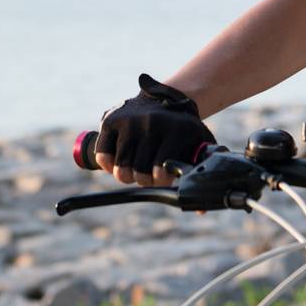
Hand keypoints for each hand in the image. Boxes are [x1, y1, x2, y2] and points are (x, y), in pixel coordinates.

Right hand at [94, 73, 214, 186]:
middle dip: (143, 180)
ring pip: (121, 168)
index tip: (162, 177)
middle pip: (139, 173)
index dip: (160, 181)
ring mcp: (131, 121)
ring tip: (134, 170)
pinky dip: (108, 165)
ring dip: (126, 175)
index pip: (161, 172)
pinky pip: (103, 156)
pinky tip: (117, 162)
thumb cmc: (183, 129)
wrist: (165, 96)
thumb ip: (202, 171)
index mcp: (178, 130)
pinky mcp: (112, 120)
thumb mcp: (199, 143)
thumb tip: (199, 208)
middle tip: (147, 174)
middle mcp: (153, 123)